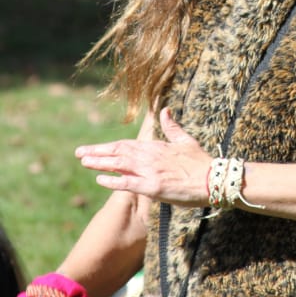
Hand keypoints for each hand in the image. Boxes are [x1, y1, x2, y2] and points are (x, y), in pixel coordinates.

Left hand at [76, 108, 211, 206]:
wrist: (215, 179)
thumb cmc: (202, 162)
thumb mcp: (186, 141)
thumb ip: (173, 127)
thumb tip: (165, 110)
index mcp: (157, 147)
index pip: (127, 145)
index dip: (108, 146)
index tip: (93, 148)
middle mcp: (150, 157)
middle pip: (118, 152)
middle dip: (97, 152)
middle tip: (79, 153)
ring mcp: (150, 171)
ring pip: (119, 165)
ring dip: (100, 163)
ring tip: (84, 161)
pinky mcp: (153, 186)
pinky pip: (127, 183)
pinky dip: (112, 180)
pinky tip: (99, 179)